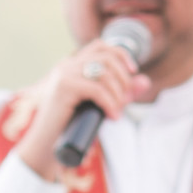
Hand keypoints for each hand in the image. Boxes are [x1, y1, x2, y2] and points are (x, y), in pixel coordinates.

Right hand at [15, 40, 150, 180]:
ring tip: (118, 111)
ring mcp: (63, 74)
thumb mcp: (101, 106)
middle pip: (106, 57)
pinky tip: (112, 116)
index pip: (101, 46)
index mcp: (72, 65)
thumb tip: (146, 82)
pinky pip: (96, 89)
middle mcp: (66, 65)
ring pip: (104, 73)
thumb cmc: (72, 127)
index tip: (133, 72)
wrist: (46, 146)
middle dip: (123, 78)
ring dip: (118, 93)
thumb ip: (121, 93)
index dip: (121, 54)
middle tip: (127, 99)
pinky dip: (110, 103)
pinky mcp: (63, 88)